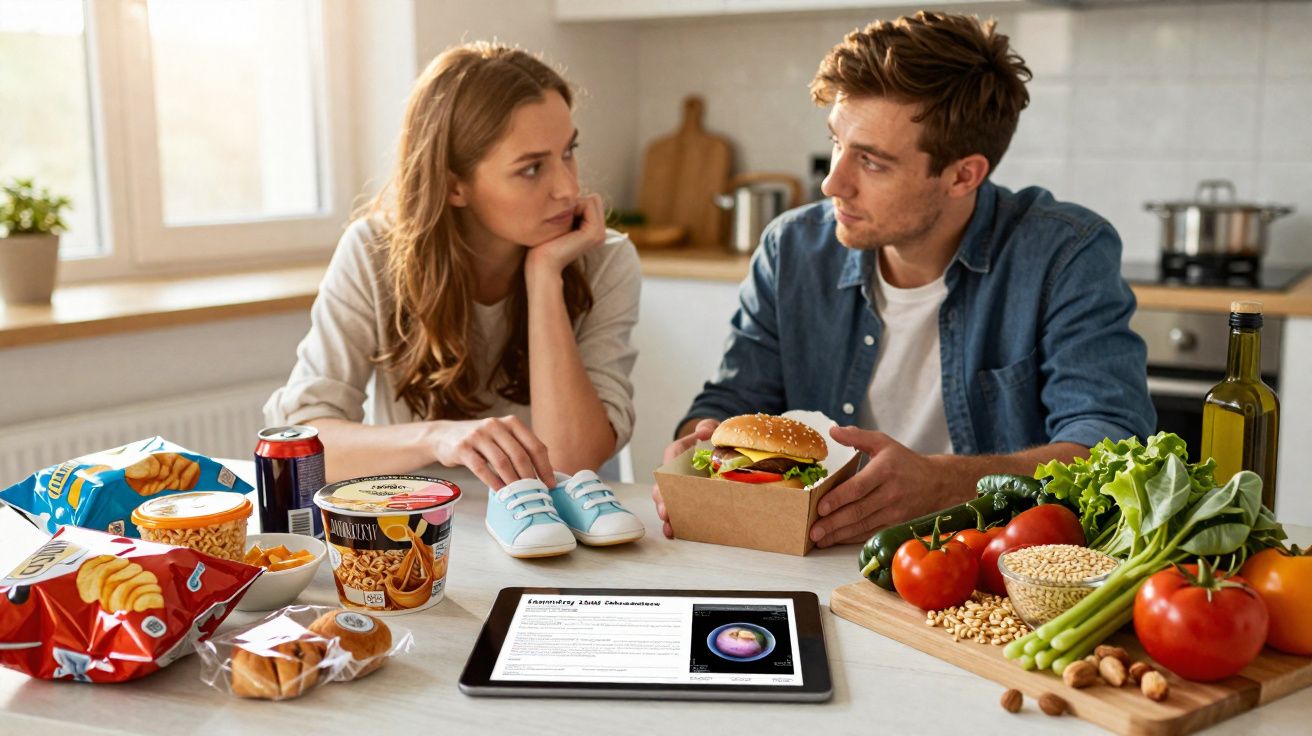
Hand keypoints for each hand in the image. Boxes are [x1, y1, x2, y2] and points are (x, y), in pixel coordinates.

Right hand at [430, 416, 553, 489]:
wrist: (445, 436)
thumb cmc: (481, 441)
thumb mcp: (502, 437)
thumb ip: (520, 449)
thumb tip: (544, 475)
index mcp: (511, 422)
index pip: (535, 445)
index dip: (545, 467)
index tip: (550, 484)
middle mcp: (495, 425)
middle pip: (519, 455)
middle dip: (530, 477)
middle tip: (535, 493)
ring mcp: (478, 435)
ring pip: (501, 462)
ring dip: (513, 482)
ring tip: (519, 495)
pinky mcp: (463, 447)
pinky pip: (481, 468)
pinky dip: (493, 482)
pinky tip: (500, 492)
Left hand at [525, 193, 605, 276]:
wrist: (541, 263)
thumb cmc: (543, 243)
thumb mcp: (558, 223)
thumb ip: (568, 210)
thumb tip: (568, 193)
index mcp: (593, 231)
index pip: (591, 200)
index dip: (573, 204)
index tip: (559, 220)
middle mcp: (600, 233)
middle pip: (594, 198)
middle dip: (575, 203)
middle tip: (560, 221)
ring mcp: (600, 233)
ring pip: (593, 199)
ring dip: (573, 205)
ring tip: (562, 224)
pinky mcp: (594, 233)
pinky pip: (589, 203)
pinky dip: (574, 207)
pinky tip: (563, 224)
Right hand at [651, 418, 719, 538]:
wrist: (713, 456)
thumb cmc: (710, 443)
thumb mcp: (711, 429)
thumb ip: (708, 426)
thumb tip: (706, 432)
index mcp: (678, 453)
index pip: (672, 455)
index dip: (669, 466)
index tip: (668, 478)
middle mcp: (672, 473)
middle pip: (662, 485)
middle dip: (663, 499)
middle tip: (666, 511)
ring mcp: (675, 490)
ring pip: (664, 502)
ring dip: (667, 515)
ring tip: (669, 526)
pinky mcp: (683, 502)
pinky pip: (675, 513)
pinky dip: (674, 524)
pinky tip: (674, 533)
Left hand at [808, 426, 948, 547]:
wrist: (937, 484)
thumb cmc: (905, 462)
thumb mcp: (883, 443)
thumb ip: (857, 436)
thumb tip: (832, 431)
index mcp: (884, 471)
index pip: (858, 487)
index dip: (838, 499)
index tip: (820, 507)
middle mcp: (890, 493)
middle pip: (858, 511)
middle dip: (833, 523)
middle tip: (812, 531)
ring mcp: (894, 512)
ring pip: (863, 526)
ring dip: (839, 534)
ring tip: (819, 540)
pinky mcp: (896, 524)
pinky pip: (871, 533)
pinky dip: (852, 539)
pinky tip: (836, 540)